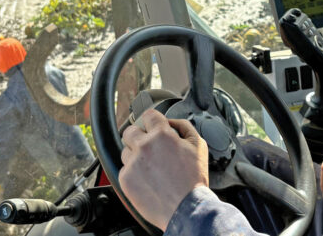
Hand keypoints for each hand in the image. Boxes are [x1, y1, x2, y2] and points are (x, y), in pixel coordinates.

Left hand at [120, 109, 208, 230]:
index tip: (154, 127)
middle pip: (130, 131)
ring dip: (135, 156)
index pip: (148, 115)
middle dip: (140, 136)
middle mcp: (144, 147)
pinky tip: (148, 179)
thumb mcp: (198, 145)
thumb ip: (183, 126)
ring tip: (151, 168)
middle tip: (150, 147)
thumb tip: (171, 122)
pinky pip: (124, 169)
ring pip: (125, 151)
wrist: (186, 208)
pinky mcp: (126, 179)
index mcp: (162, 135)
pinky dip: (134, 173)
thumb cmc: (193, 179)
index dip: (153, 121)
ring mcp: (133, 163)